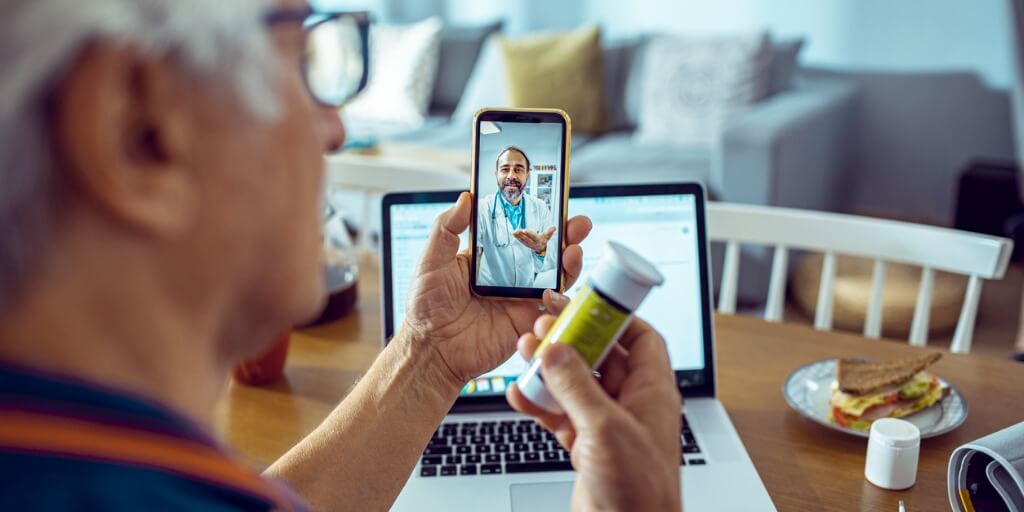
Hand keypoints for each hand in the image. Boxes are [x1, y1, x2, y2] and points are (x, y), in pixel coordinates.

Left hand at [401, 192, 591, 387]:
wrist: (431, 350)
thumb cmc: (426, 307)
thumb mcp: (432, 260)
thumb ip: (447, 228)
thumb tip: (465, 198)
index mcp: (491, 257)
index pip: (521, 231)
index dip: (540, 217)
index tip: (554, 202)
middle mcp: (511, 275)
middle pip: (547, 251)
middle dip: (567, 235)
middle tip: (577, 224)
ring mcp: (522, 298)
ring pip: (557, 277)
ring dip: (571, 262)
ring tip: (572, 251)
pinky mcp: (527, 322)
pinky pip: (552, 310)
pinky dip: (561, 299)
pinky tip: (554, 290)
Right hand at [507, 293, 681, 511]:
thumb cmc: (640, 494)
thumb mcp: (607, 430)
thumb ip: (578, 387)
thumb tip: (556, 350)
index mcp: (652, 393)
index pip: (639, 338)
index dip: (613, 317)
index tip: (583, 302)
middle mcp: (631, 405)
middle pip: (600, 357)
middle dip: (570, 339)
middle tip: (541, 323)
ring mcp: (607, 426)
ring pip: (575, 384)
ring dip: (548, 368)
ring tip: (524, 351)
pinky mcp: (586, 447)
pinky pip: (559, 415)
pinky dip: (538, 403)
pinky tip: (519, 393)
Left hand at [513, 226, 555, 253]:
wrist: (542, 249)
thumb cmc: (544, 240)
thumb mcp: (548, 236)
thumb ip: (550, 231)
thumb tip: (554, 227)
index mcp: (540, 241)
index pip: (534, 237)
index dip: (529, 234)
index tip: (525, 230)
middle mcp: (534, 244)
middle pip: (527, 239)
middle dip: (522, 235)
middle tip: (517, 230)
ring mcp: (529, 245)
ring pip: (523, 240)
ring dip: (518, 236)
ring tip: (514, 231)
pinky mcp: (526, 244)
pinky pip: (521, 241)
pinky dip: (517, 237)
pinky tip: (514, 234)